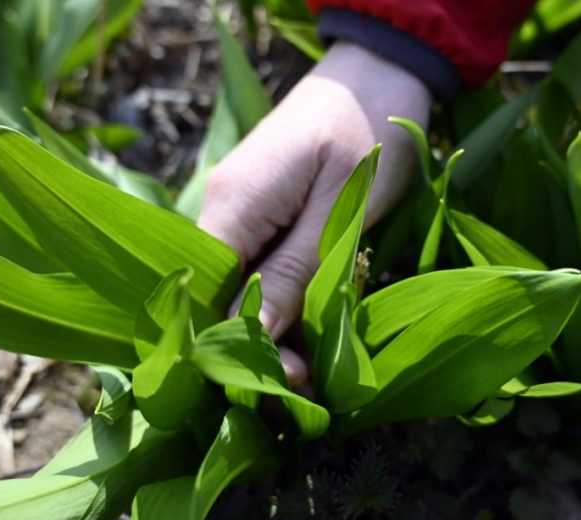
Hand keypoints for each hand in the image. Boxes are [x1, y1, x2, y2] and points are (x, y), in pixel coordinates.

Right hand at [198, 41, 431, 382]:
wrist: (376, 75)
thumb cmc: (368, 132)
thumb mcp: (340, 208)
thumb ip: (293, 271)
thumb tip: (253, 338)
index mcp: (232, 205)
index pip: (204, 295)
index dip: (232, 345)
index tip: (279, 384)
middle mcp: (221, 211)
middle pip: (217, 298)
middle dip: (256, 348)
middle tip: (307, 383)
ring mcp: (238, 214)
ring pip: (239, 290)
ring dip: (273, 331)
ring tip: (314, 370)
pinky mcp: (259, 218)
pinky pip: (257, 271)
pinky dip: (282, 303)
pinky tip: (310, 332)